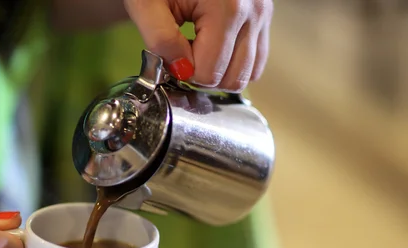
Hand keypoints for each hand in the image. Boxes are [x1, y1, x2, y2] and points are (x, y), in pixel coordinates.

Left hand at [125, 0, 272, 91]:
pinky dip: (233, 63)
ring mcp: (263, 14)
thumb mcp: (147, 5)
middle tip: (183, 53)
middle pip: (233, 77)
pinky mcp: (264, 17)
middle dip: (203, 74)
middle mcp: (253, 12)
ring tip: (197, 48)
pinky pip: (256, 60)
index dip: (184, 71)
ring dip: (220, 71)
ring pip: (248, 74)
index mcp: (227, 8)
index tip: (171, 53)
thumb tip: (181, 71)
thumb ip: (161, 40)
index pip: (209, 72)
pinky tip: (212, 47)